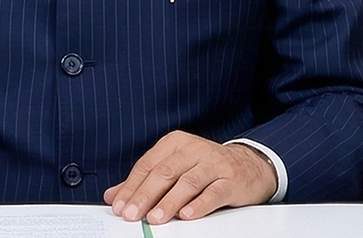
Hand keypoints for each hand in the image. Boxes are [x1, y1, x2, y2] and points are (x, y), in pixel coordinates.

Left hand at [104, 132, 277, 223]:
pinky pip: (213, 192)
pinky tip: (187, 215)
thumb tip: (114, 195)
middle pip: (164, 173)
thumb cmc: (206, 167)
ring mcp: (213, 163)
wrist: (249, 165)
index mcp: (175, 143)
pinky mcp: (231, 179)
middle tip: (132, 215)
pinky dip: (199, 204)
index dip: (131, 186)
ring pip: (188, 182)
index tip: (119, 206)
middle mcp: (194, 149)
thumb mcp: (174, 168)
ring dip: (170, 202)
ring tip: (155, 218)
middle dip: (145, 196)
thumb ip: (144, 181)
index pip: (147, 165)